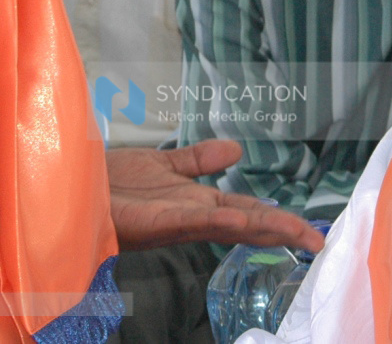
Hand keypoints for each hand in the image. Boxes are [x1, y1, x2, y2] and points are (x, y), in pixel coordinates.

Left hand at [107, 140, 326, 253]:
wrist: (73, 182)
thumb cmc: (112, 180)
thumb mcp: (164, 164)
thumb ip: (198, 160)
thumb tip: (237, 150)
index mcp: (196, 203)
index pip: (246, 213)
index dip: (279, 219)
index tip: (311, 229)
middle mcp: (191, 216)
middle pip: (245, 224)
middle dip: (281, 231)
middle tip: (317, 240)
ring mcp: (173, 220)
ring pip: (225, 226)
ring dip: (259, 229)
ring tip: (293, 231)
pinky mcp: (152, 220)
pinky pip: (188, 222)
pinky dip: (215, 223)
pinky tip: (239, 222)